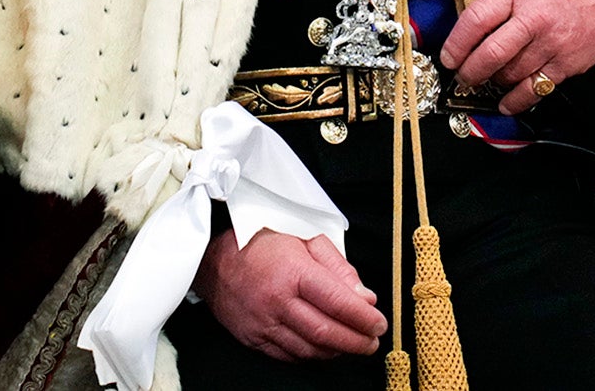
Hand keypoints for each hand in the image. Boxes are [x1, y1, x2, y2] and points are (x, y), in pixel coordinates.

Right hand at [191, 228, 384, 360]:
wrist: (214, 260)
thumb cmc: (264, 244)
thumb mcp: (306, 240)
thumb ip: (339, 268)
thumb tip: (365, 297)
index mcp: (294, 273)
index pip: (337, 302)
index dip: (363, 317)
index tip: (380, 324)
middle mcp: (277, 302)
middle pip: (325, 331)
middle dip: (356, 341)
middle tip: (373, 342)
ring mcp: (263, 324)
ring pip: (308, 349)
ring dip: (336, 351)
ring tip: (354, 345)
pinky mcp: (252, 338)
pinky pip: (287, 355)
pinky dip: (311, 356)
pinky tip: (325, 349)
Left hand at [438, 0, 594, 113]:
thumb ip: (504, 3)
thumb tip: (474, 32)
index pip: (475, 20)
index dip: (456, 44)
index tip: (448, 57)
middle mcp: (535, 17)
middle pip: (489, 54)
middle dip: (470, 72)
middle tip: (464, 76)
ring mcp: (553, 43)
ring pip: (509, 75)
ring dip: (493, 83)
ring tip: (488, 81)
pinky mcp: (568, 64)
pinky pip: (533, 90)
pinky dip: (516, 101)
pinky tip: (507, 102)